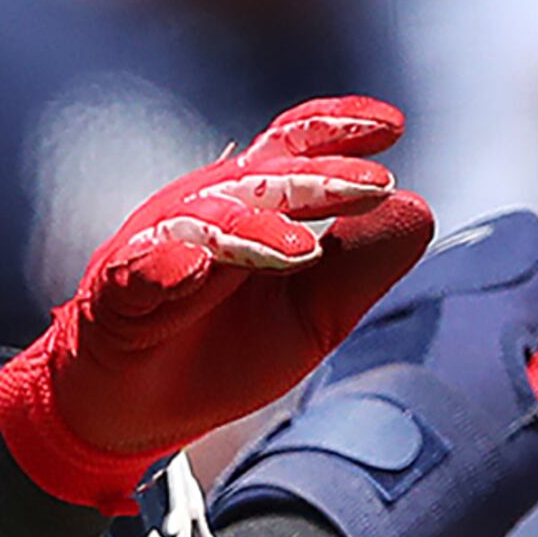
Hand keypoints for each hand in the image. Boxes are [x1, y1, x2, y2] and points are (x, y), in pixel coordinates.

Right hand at [0, 98, 435, 512]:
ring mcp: (159, 248)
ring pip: (210, 221)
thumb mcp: (312, 316)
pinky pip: (138, 273)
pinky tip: (191, 268)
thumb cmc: (224, 350)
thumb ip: (359, 268)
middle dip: (320, 180)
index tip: (393, 126)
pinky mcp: (116, 296)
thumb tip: (421, 209)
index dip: (339, 128)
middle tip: (374, 187)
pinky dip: (163, 268)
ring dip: (257, 229)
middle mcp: (207, 212)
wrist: (137, 410)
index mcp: (254, 207)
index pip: (295, 147)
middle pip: (265, 179)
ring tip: (303, 248)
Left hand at [207, 210, 537, 536]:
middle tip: (501, 397)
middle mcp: (426, 280)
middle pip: (486, 269)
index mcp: (487, 286)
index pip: (537, 246)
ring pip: (442, 301)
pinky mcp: (346, 347)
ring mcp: (380, 310)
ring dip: (463, 343)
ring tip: (458, 416)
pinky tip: (418, 423)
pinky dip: (419, 364)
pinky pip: (401, 335)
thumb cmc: (461, 471)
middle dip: (507, 320)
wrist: (349, 515)